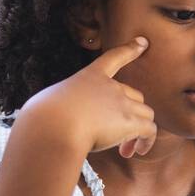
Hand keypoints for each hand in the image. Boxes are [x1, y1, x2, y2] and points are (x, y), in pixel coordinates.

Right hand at [18, 37, 158, 157]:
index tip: (143, 43)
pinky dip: (146, 142)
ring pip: (146, 114)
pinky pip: (150, 130)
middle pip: (135, 96)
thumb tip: (62, 121)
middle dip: (130, 115)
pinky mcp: (131, 122)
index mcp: (89, 77)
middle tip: (117, 138)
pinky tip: (135, 152)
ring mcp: (123, 103)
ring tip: (125, 150)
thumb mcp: (50, 103)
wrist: (54, 127)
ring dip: (139, 132)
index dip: (130, 50)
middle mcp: (111, 87)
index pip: (113, 58)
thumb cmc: (44, 118)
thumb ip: (63, 108)